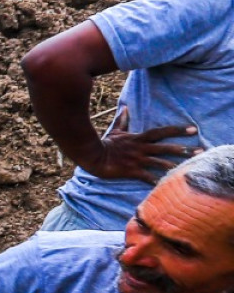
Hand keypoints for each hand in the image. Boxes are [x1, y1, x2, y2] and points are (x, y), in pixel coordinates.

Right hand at [85, 107, 199, 183]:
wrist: (92, 156)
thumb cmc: (104, 144)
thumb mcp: (115, 130)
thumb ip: (123, 120)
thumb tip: (125, 108)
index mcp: (139, 138)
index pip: (161, 132)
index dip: (177, 130)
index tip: (193, 129)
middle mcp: (141, 148)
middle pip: (165, 147)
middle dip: (183, 149)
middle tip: (199, 150)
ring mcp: (136, 160)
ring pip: (159, 162)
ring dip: (173, 165)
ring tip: (186, 168)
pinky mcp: (130, 171)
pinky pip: (145, 176)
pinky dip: (155, 180)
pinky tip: (164, 184)